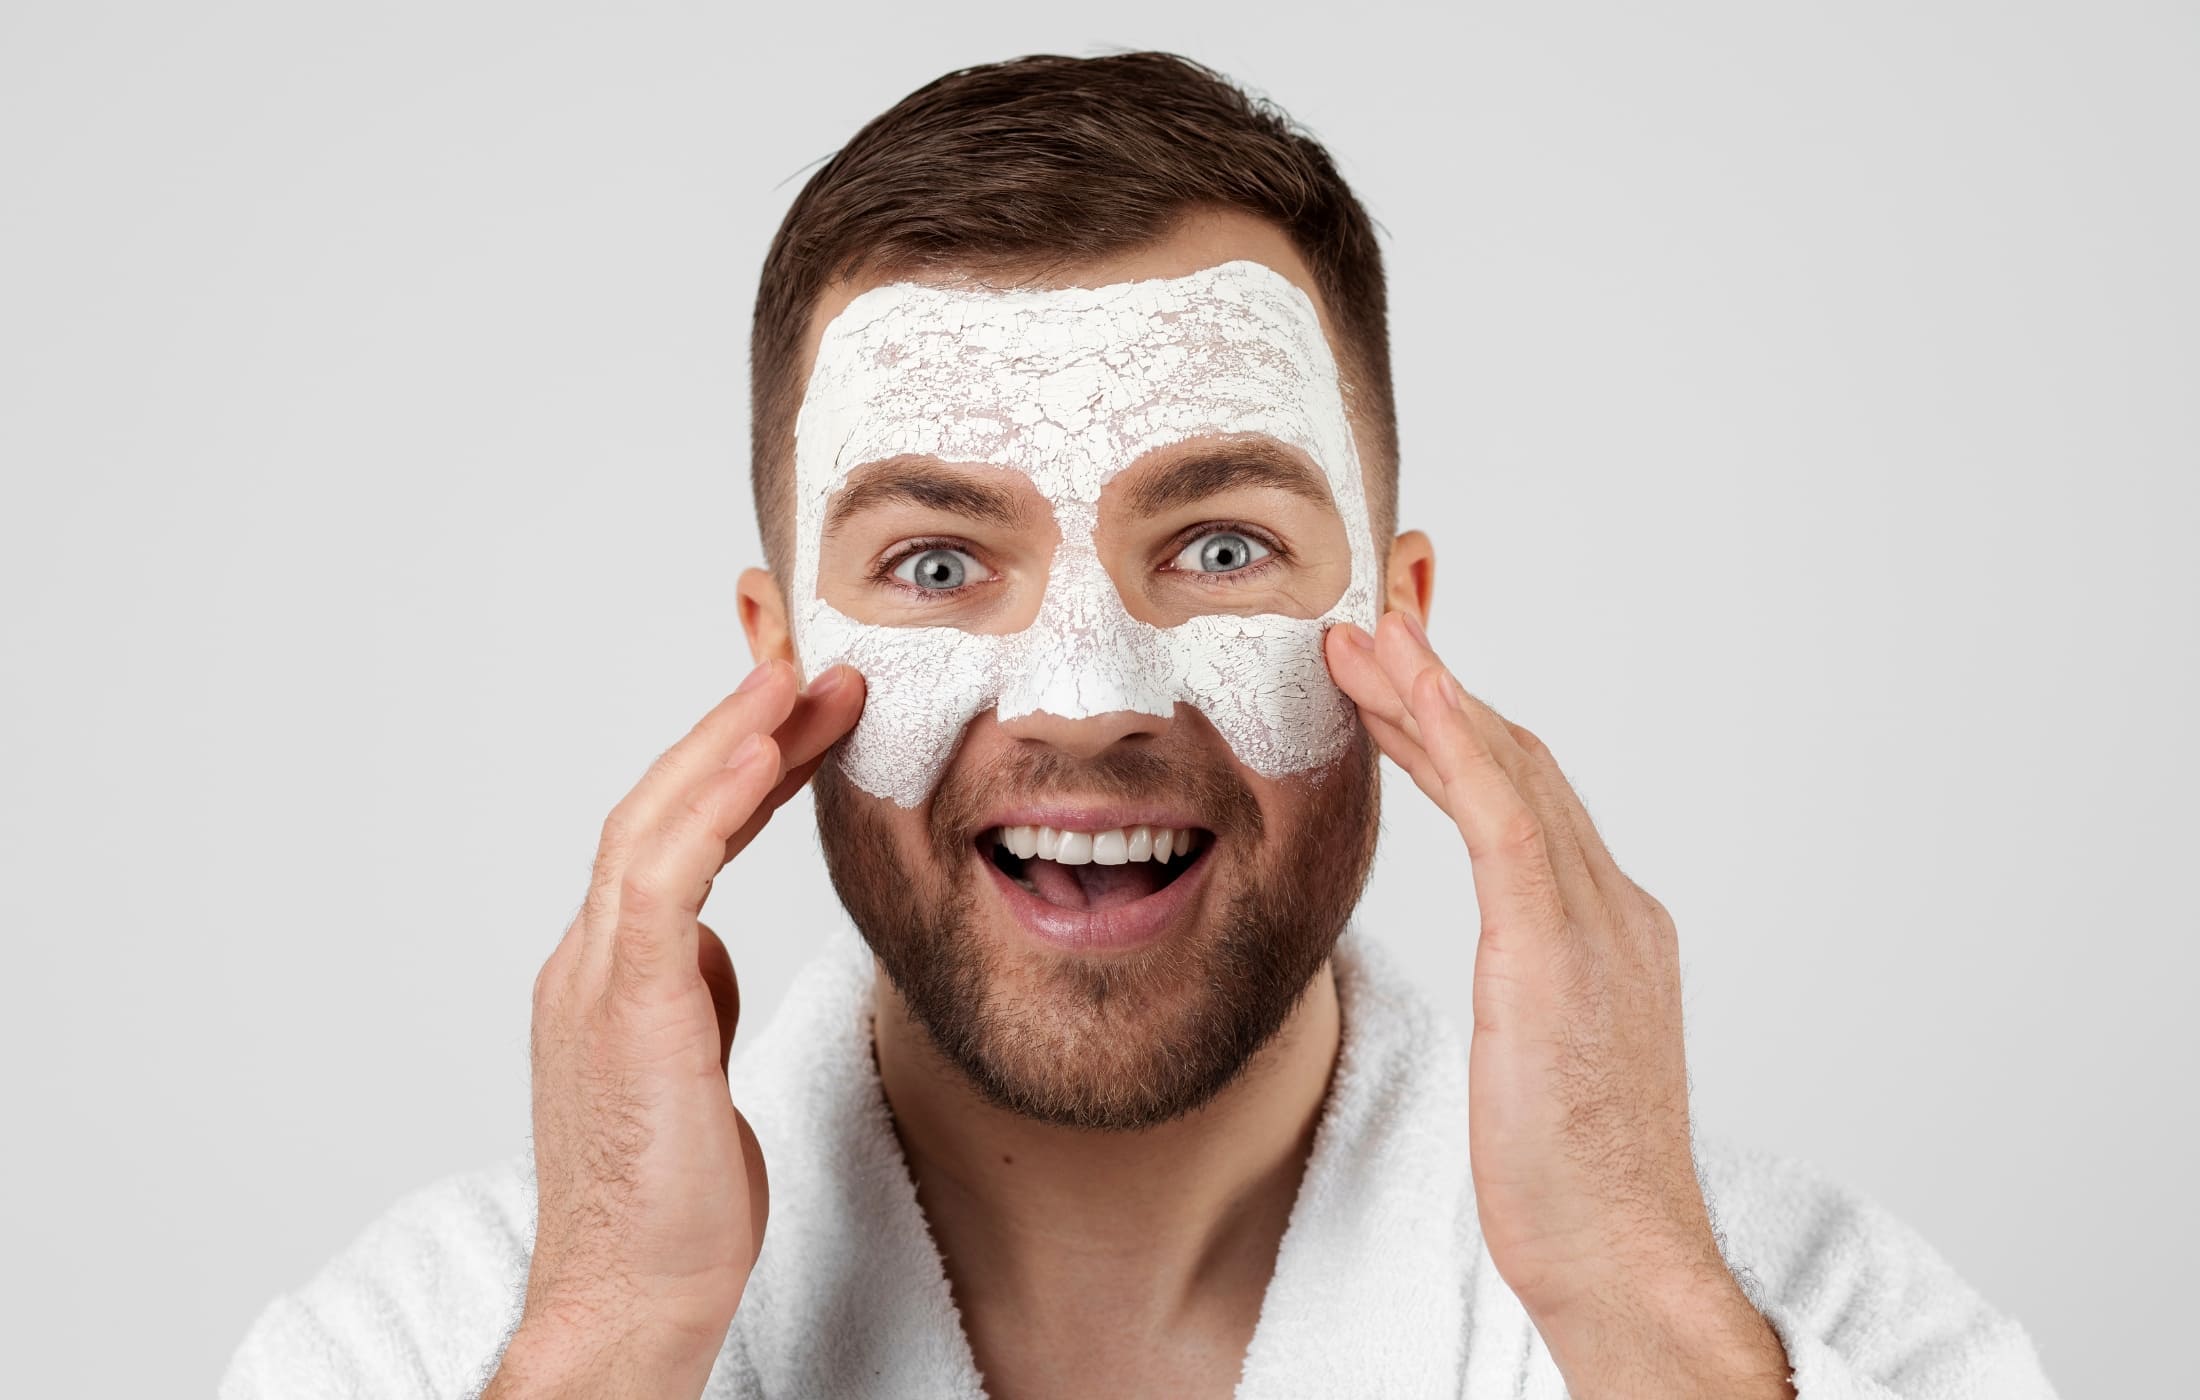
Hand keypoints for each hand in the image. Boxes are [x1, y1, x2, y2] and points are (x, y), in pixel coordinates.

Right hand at [493, 659, 863, 1398]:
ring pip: (655, 820)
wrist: (628, 1303)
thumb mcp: (692, 1075)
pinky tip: (762, 753)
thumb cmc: (668, 1207)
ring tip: (800, 677)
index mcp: (614, 973)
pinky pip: (662, 878)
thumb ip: (689, 999)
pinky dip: (709, 805)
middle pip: (661, 806)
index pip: (674, 836)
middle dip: (739, 727)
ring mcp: (595, 979)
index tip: (800, 711)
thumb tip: (710, 949)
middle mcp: (591, 959)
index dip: (733, 765)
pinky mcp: (622, 1007)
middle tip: (814, 663)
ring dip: (731, 740)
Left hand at [1325, 614, 1792, 1397]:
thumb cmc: (1576, 1188)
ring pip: (1506, 765)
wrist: (1630, 1262)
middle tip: (1374, 616)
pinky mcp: (1560, 944)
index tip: (1400, 676)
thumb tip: (1514, 982)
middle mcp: (1614, 904)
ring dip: (1428, 687)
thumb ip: (1533, 998)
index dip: (1459, 726)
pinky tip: (1398, 682)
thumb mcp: (1541, 1068)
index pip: (1524, 798)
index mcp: (1611, 931)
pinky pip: (1500, 810)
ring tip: (1356, 632)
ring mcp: (1597, 917)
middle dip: (1439, 683)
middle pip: (1517, 759)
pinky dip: (1449, 735)